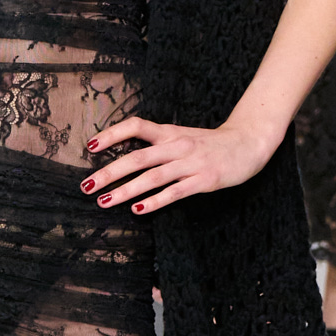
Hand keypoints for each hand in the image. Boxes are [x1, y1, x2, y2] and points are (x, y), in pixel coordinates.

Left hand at [80, 115, 267, 215]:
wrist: (249, 143)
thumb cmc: (211, 144)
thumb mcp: (182, 137)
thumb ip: (158, 145)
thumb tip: (126, 158)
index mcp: (169, 133)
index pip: (136, 126)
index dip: (112, 134)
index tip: (90, 146)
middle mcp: (177, 145)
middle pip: (137, 157)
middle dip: (109, 172)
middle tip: (86, 187)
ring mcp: (190, 163)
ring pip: (152, 177)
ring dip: (126, 190)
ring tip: (104, 201)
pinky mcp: (204, 180)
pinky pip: (175, 192)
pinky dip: (155, 201)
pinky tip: (138, 209)